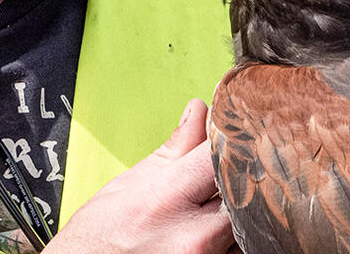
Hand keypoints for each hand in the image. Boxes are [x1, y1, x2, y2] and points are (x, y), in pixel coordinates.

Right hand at [46, 98, 240, 253]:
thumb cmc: (99, 237)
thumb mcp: (128, 184)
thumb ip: (174, 148)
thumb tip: (199, 110)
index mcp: (166, 199)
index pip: (220, 155)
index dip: (231, 139)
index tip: (233, 132)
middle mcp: (193, 236)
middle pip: (245, 191)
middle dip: (242, 175)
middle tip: (234, 167)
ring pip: (250, 224)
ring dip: (245, 208)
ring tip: (224, 200)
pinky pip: (242, 251)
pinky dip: (238, 237)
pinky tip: (222, 227)